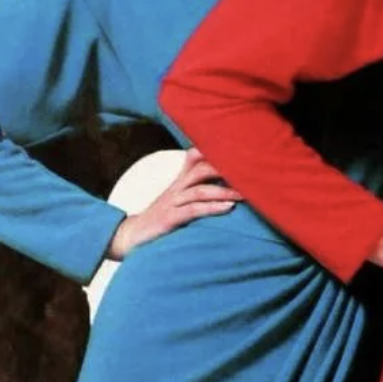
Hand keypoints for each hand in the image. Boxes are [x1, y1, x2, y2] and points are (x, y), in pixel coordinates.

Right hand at [107, 148, 242, 260]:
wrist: (132, 234)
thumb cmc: (161, 215)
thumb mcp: (177, 197)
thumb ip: (196, 187)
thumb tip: (225, 183)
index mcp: (179, 180)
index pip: (195, 157)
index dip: (214, 150)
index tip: (238, 147)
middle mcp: (176, 187)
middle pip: (201, 169)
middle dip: (225, 169)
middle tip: (250, 171)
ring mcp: (172, 202)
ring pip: (200, 190)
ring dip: (224, 191)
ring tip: (246, 194)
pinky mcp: (169, 219)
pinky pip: (193, 210)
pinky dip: (212, 208)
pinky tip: (228, 208)